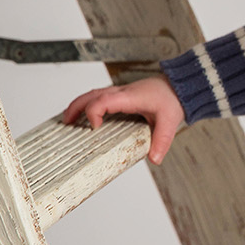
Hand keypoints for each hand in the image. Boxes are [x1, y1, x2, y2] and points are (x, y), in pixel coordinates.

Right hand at [62, 76, 184, 164]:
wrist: (177, 86)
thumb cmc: (172, 99)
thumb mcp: (170, 121)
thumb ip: (162, 141)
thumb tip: (154, 159)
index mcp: (130, 97)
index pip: (103, 100)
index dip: (93, 112)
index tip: (94, 127)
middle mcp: (121, 92)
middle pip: (91, 95)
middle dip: (75, 108)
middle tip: (66, 124)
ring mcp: (119, 92)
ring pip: (92, 94)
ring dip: (78, 105)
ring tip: (68, 121)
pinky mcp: (120, 95)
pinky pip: (98, 97)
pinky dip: (86, 104)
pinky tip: (83, 116)